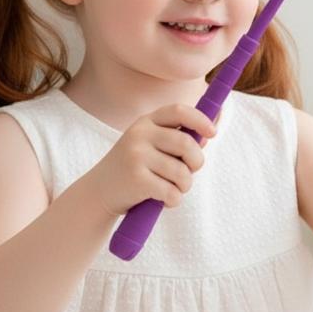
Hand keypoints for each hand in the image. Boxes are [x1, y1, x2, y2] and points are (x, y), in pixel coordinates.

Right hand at [89, 104, 215, 215]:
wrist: (99, 191)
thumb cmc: (135, 169)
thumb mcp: (151, 147)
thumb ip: (177, 139)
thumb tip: (208, 133)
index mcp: (146, 122)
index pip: (179, 111)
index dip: (200, 120)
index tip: (213, 133)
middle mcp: (140, 134)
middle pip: (187, 143)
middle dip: (197, 162)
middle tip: (190, 172)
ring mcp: (136, 156)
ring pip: (182, 172)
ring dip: (185, 186)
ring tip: (174, 189)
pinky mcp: (136, 179)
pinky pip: (172, 192)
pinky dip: (174, 200)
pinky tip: (164, 200)